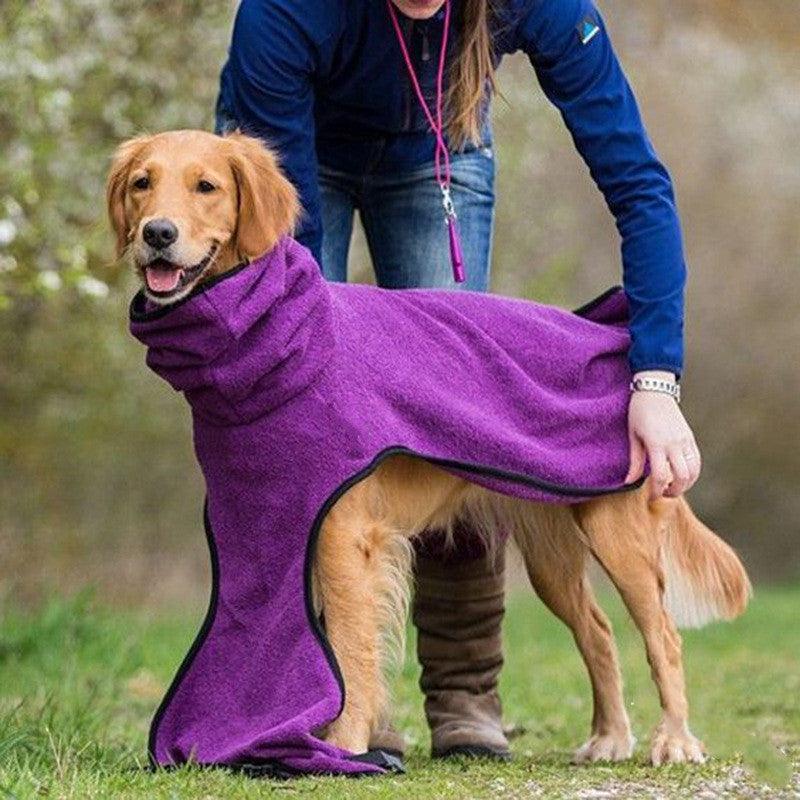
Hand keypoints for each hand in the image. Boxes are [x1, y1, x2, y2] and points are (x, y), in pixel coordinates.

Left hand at [624, 372, 701, 499]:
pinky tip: (681, 476)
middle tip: (663, 494)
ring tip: (672, 486)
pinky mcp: (691, 437)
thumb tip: (628, 482)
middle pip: (682, 477)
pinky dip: (692, 472)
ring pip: (694, 471)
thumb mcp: (633, 435)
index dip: (656, 491)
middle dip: (674, 491)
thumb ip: (634, 460)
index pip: (660, 475)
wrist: (656, 389)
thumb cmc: (639, 412)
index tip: (651, 498)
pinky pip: (697, 460)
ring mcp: (685, 440)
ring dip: (685, 484)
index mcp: (657, 443)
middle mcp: (675, 443)